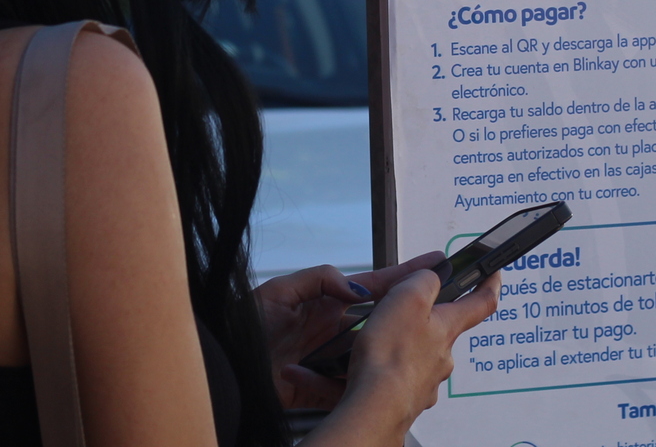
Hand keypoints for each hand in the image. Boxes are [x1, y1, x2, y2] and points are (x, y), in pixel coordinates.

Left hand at [254, 253, 444, 409]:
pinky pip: (343, 389)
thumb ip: (319, 280)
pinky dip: (350, 387)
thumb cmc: (241, 323)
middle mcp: (331, 330)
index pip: (373, 286)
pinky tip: (366, 379)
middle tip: (435, 312)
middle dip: (406, 318)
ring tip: (410, 350)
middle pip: (378, 323)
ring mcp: (326, 361)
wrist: (220, 364)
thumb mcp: (279, 291)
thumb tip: (354, 288)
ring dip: (384, 356)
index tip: (433, 264)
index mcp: (325, 302)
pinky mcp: (316, 390)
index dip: (403, 276)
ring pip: (367, 359)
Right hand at [331, 263, 499, 437]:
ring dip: (409, 344)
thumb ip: (425, 279)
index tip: (494, 274)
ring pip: (424, 353)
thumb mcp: (408, 297)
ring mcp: (428, 378)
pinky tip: (379, 364)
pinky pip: (406, 374)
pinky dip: (396, 366)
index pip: (482, 302)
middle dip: (430, 317)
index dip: (490, 284)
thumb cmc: (391, 355)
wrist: (376, 406)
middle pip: (446, 329)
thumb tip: (432, 276)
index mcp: (448, 327)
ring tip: (382, 339)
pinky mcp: (410, 395)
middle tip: (406, 309)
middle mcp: (444, 355)